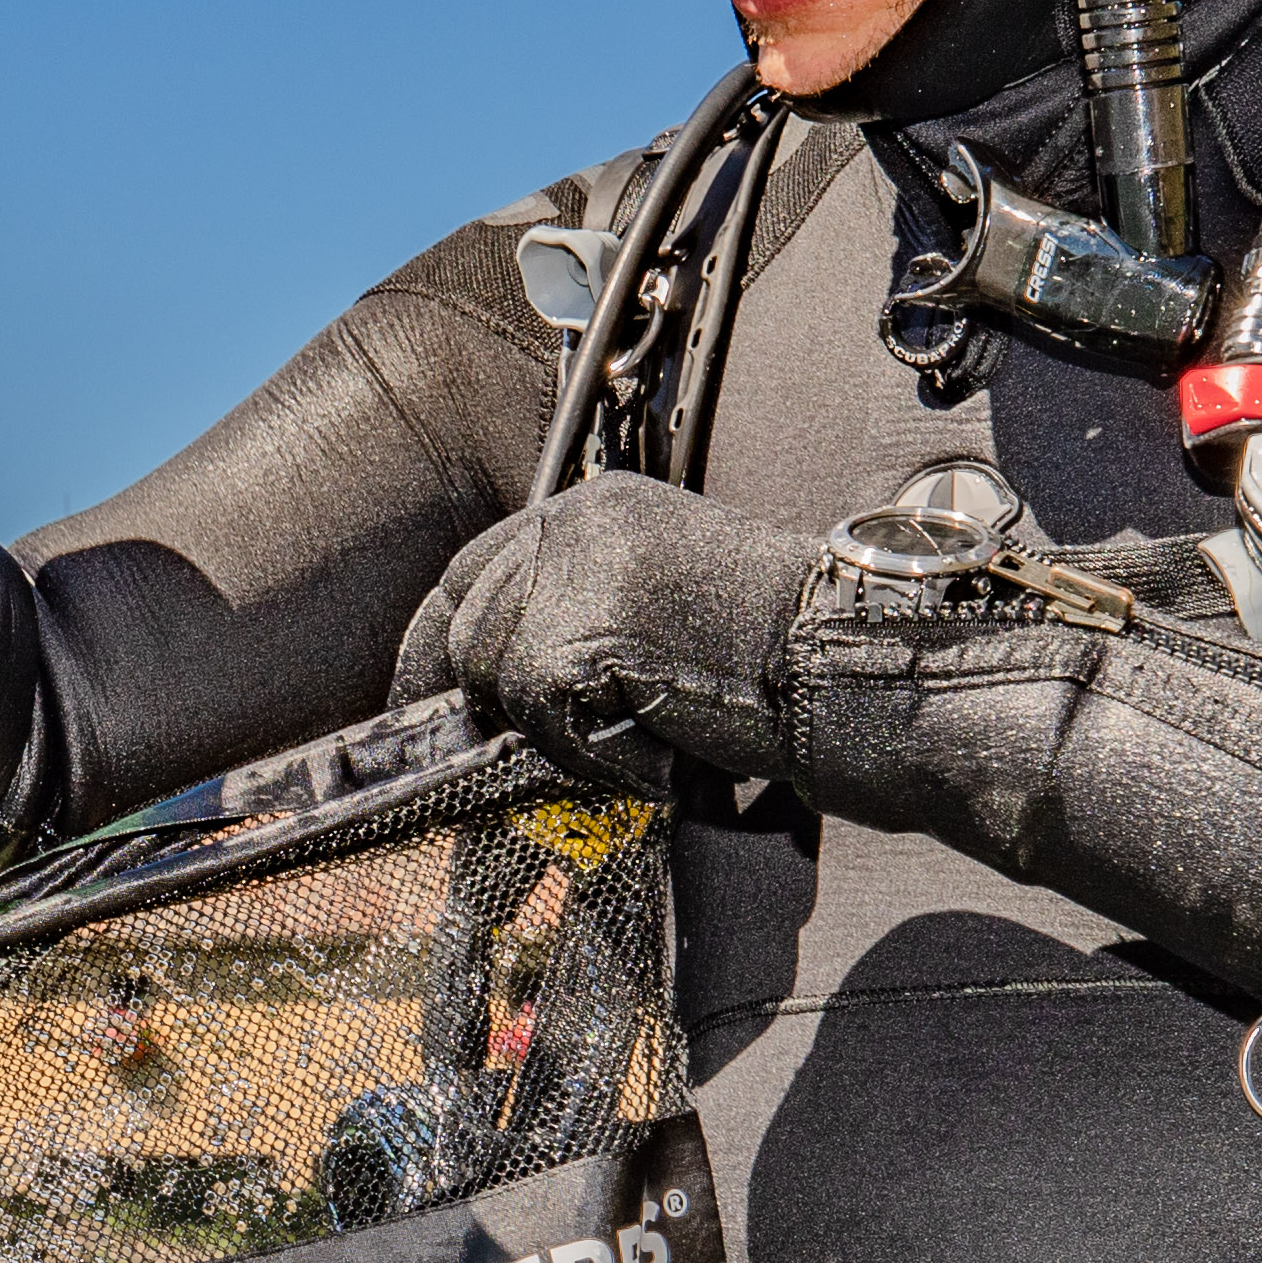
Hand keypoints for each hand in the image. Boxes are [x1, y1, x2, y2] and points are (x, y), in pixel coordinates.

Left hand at [392, 474, 816, 797]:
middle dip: (490, 697)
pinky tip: (658, 750)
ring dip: (557, 731)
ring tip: (640, 738)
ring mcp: (573, 575)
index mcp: (598, 508)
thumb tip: (498, 679)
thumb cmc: (777, 655)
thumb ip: (584, 608)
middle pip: (472, 625)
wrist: (841, 667)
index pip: (475, 567)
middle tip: (518, 748)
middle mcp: (577, 523)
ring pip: (496, 676)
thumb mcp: (665, 598)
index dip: (436, 636)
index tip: (420, 692)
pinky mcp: (576, 637)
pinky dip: (592, 754)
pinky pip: (537, 719)